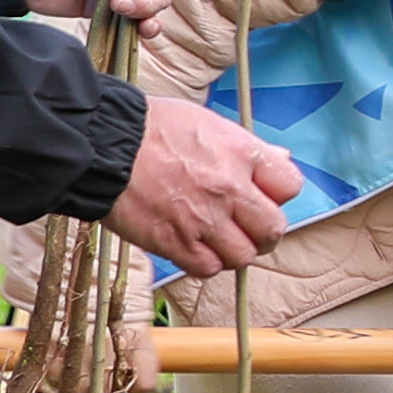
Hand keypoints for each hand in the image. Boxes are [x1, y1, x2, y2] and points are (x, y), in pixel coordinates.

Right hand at [100, 92, 302, 281]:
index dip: (277, 195)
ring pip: (243, 255)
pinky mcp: (175, 242)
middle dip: (263, 232)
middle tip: (246, 228)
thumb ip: (247, 148)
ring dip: (233, 250)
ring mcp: (203, 219)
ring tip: (216, 239)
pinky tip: (194, 247)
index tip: (262, 196)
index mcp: (241, 153)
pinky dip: (205, 263)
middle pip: (272, 229)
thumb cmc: (152, 128)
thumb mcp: (209, 124)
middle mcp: (229, 189)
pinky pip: (208, 268)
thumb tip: (281, 160)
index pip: (290, 186)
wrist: (102, 144)